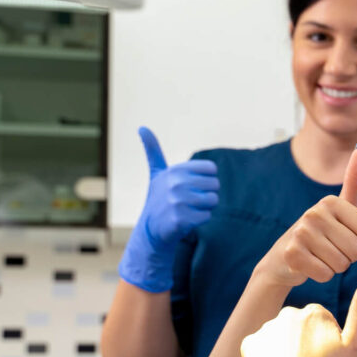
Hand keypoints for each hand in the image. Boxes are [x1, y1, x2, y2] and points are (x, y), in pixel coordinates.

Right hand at [118, 126, 219, 291]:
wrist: (151, 229)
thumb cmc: (159, 199)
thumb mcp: (156, 173)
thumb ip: (153, 151)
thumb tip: (141, 127)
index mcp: (175, 170)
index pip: (212, 169)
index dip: (207, 179)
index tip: (193, 185)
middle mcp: (175, 184)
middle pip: (215, 185)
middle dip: (207, 194)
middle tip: (191, 201)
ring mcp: (177, 202)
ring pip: (213, 200)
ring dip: (205, 207)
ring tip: (189, 209)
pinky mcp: (181, 219)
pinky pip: (208, 215)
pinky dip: (201, 219)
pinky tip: (187, 220)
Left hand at [242, 271, 356, 356]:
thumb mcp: (354, 346)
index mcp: (315, 311)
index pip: (322, 324)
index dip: (327, 346)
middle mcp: (288, 313)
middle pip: (300, 329)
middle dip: (305, 345)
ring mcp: (266, 328)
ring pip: (280, 339)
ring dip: (285, 353)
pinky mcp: (249, 344)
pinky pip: (260, 349)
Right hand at [255, 146, 356, 287]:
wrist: (283, 258)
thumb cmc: (321, 233)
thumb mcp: (340, 208)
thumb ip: (353, 181)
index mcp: (332, 201)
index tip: (345, 236)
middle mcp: (315, 212)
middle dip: (349, 257)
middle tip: (332, 249)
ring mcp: (301, 233)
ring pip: (343, 264)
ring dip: (335, 267)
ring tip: (320, 256)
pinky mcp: (292, 254)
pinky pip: (326, 275)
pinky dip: (322, 275)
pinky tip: (310, 265)